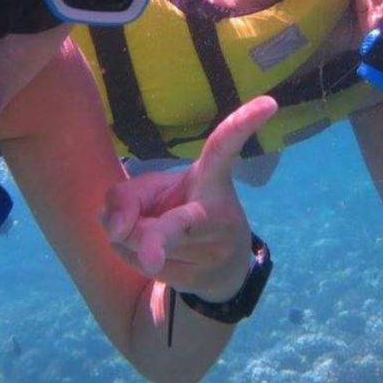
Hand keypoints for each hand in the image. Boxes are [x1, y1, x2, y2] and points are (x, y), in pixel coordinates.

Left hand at [101, 96, 277, 300]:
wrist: (220, 268)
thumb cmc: (180, 208)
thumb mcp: (152, 190)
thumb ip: (124, 197)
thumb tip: (113, 227)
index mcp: (213, 178)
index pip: (226, 147)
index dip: (244, 123)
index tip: (270, 102)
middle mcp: (220, 213)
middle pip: (177, 224)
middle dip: (154, 239)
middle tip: (150, 258)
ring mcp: (214, 250)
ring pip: (146, 246)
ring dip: (126, 239)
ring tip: (142, 231)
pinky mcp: (201, 279)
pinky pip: (142, 266)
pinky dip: (130, 256)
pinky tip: (146, 252)